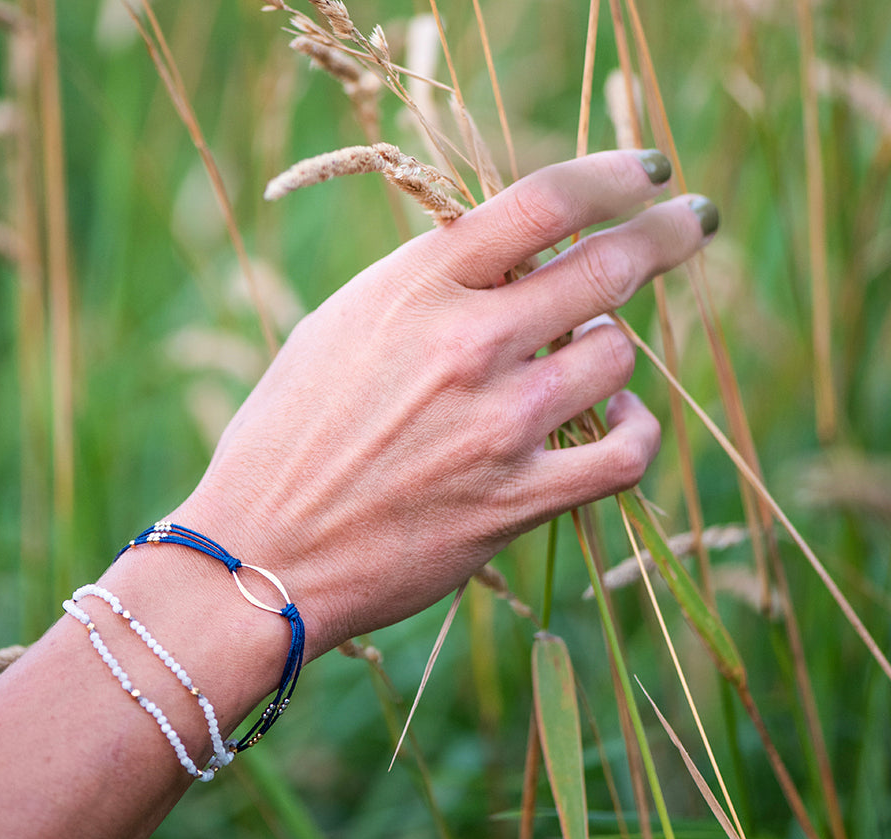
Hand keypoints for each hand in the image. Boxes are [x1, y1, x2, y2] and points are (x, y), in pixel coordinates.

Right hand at [177, 149, 715, 657]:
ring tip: (591, 356)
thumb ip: (423, 289)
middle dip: (664, 235)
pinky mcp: (516, 501)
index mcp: (415, 289)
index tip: (647, 174)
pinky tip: (622, 420)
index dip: (614, 174)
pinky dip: (637, 429)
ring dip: (615, 347)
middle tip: (688, 225)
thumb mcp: (338, 330)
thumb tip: (507, 263)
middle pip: (609, 265)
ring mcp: (498, 426)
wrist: (262, 553)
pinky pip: (625, 454)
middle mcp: (467, 345)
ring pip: (618, 355)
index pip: (545, 200)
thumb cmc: (284, 438)